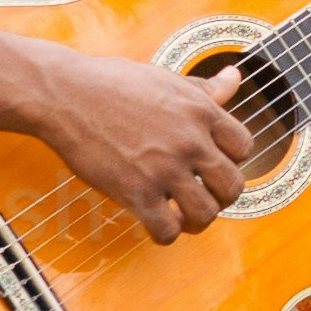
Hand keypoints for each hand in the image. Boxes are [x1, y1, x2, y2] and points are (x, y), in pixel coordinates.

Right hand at [30, 42, 259, 244]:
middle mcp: (190, 140)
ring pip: (207, 213)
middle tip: (204, 195)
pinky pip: (168, 230)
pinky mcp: (136, 191)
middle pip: (233, 185)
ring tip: (183, 215)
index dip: (232, 160)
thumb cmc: (112, 83)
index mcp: (201, 111)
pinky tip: (155, 221)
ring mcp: (165, 168)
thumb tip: (235, 77)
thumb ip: (204, 87)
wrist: (66, 94)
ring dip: (198, 220)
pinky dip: (166, 233)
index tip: (213, 165)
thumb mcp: (166, 78)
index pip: (244, 147)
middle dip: (222, 196)